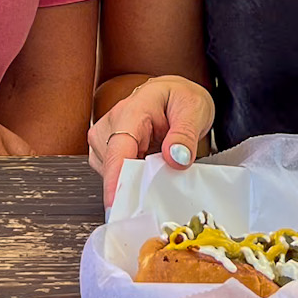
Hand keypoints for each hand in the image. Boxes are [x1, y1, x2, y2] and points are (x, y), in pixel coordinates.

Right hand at [86, 76, 214, 205]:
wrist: (173, 95)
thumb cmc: (179, 99)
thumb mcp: (193, 110)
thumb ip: (185, 134)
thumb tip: (175, 158)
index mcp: (132, 110)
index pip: (118, 149)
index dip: (116, 179)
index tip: (116, 203)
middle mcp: (111, 124)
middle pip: (114, 168)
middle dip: (136, 184)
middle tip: (164, 185)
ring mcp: (105, 139)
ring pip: (113, 175)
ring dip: (135, 182)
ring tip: (160, 168)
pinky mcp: (106, 152)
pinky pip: (116, 176)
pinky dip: (133, 181)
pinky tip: (149, 171)